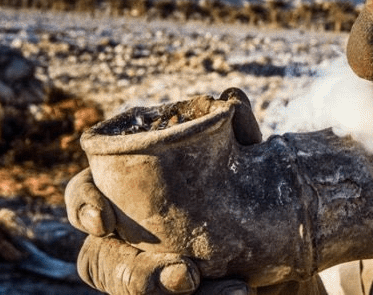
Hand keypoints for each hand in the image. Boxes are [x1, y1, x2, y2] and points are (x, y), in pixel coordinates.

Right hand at [65, 88, 264, 294]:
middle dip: (135, 276)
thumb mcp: (253, 164)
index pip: (86, 194)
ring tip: (234, 290)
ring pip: (133, 292)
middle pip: (100, 262)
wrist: (290, 249)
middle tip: (187, 274)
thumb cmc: (256, 195)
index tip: (102, 220)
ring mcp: (150, 273)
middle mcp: (129, 238)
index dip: (82, 205)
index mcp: (129, 192)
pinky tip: (242, 292)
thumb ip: (240, 136)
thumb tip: (232, 96)